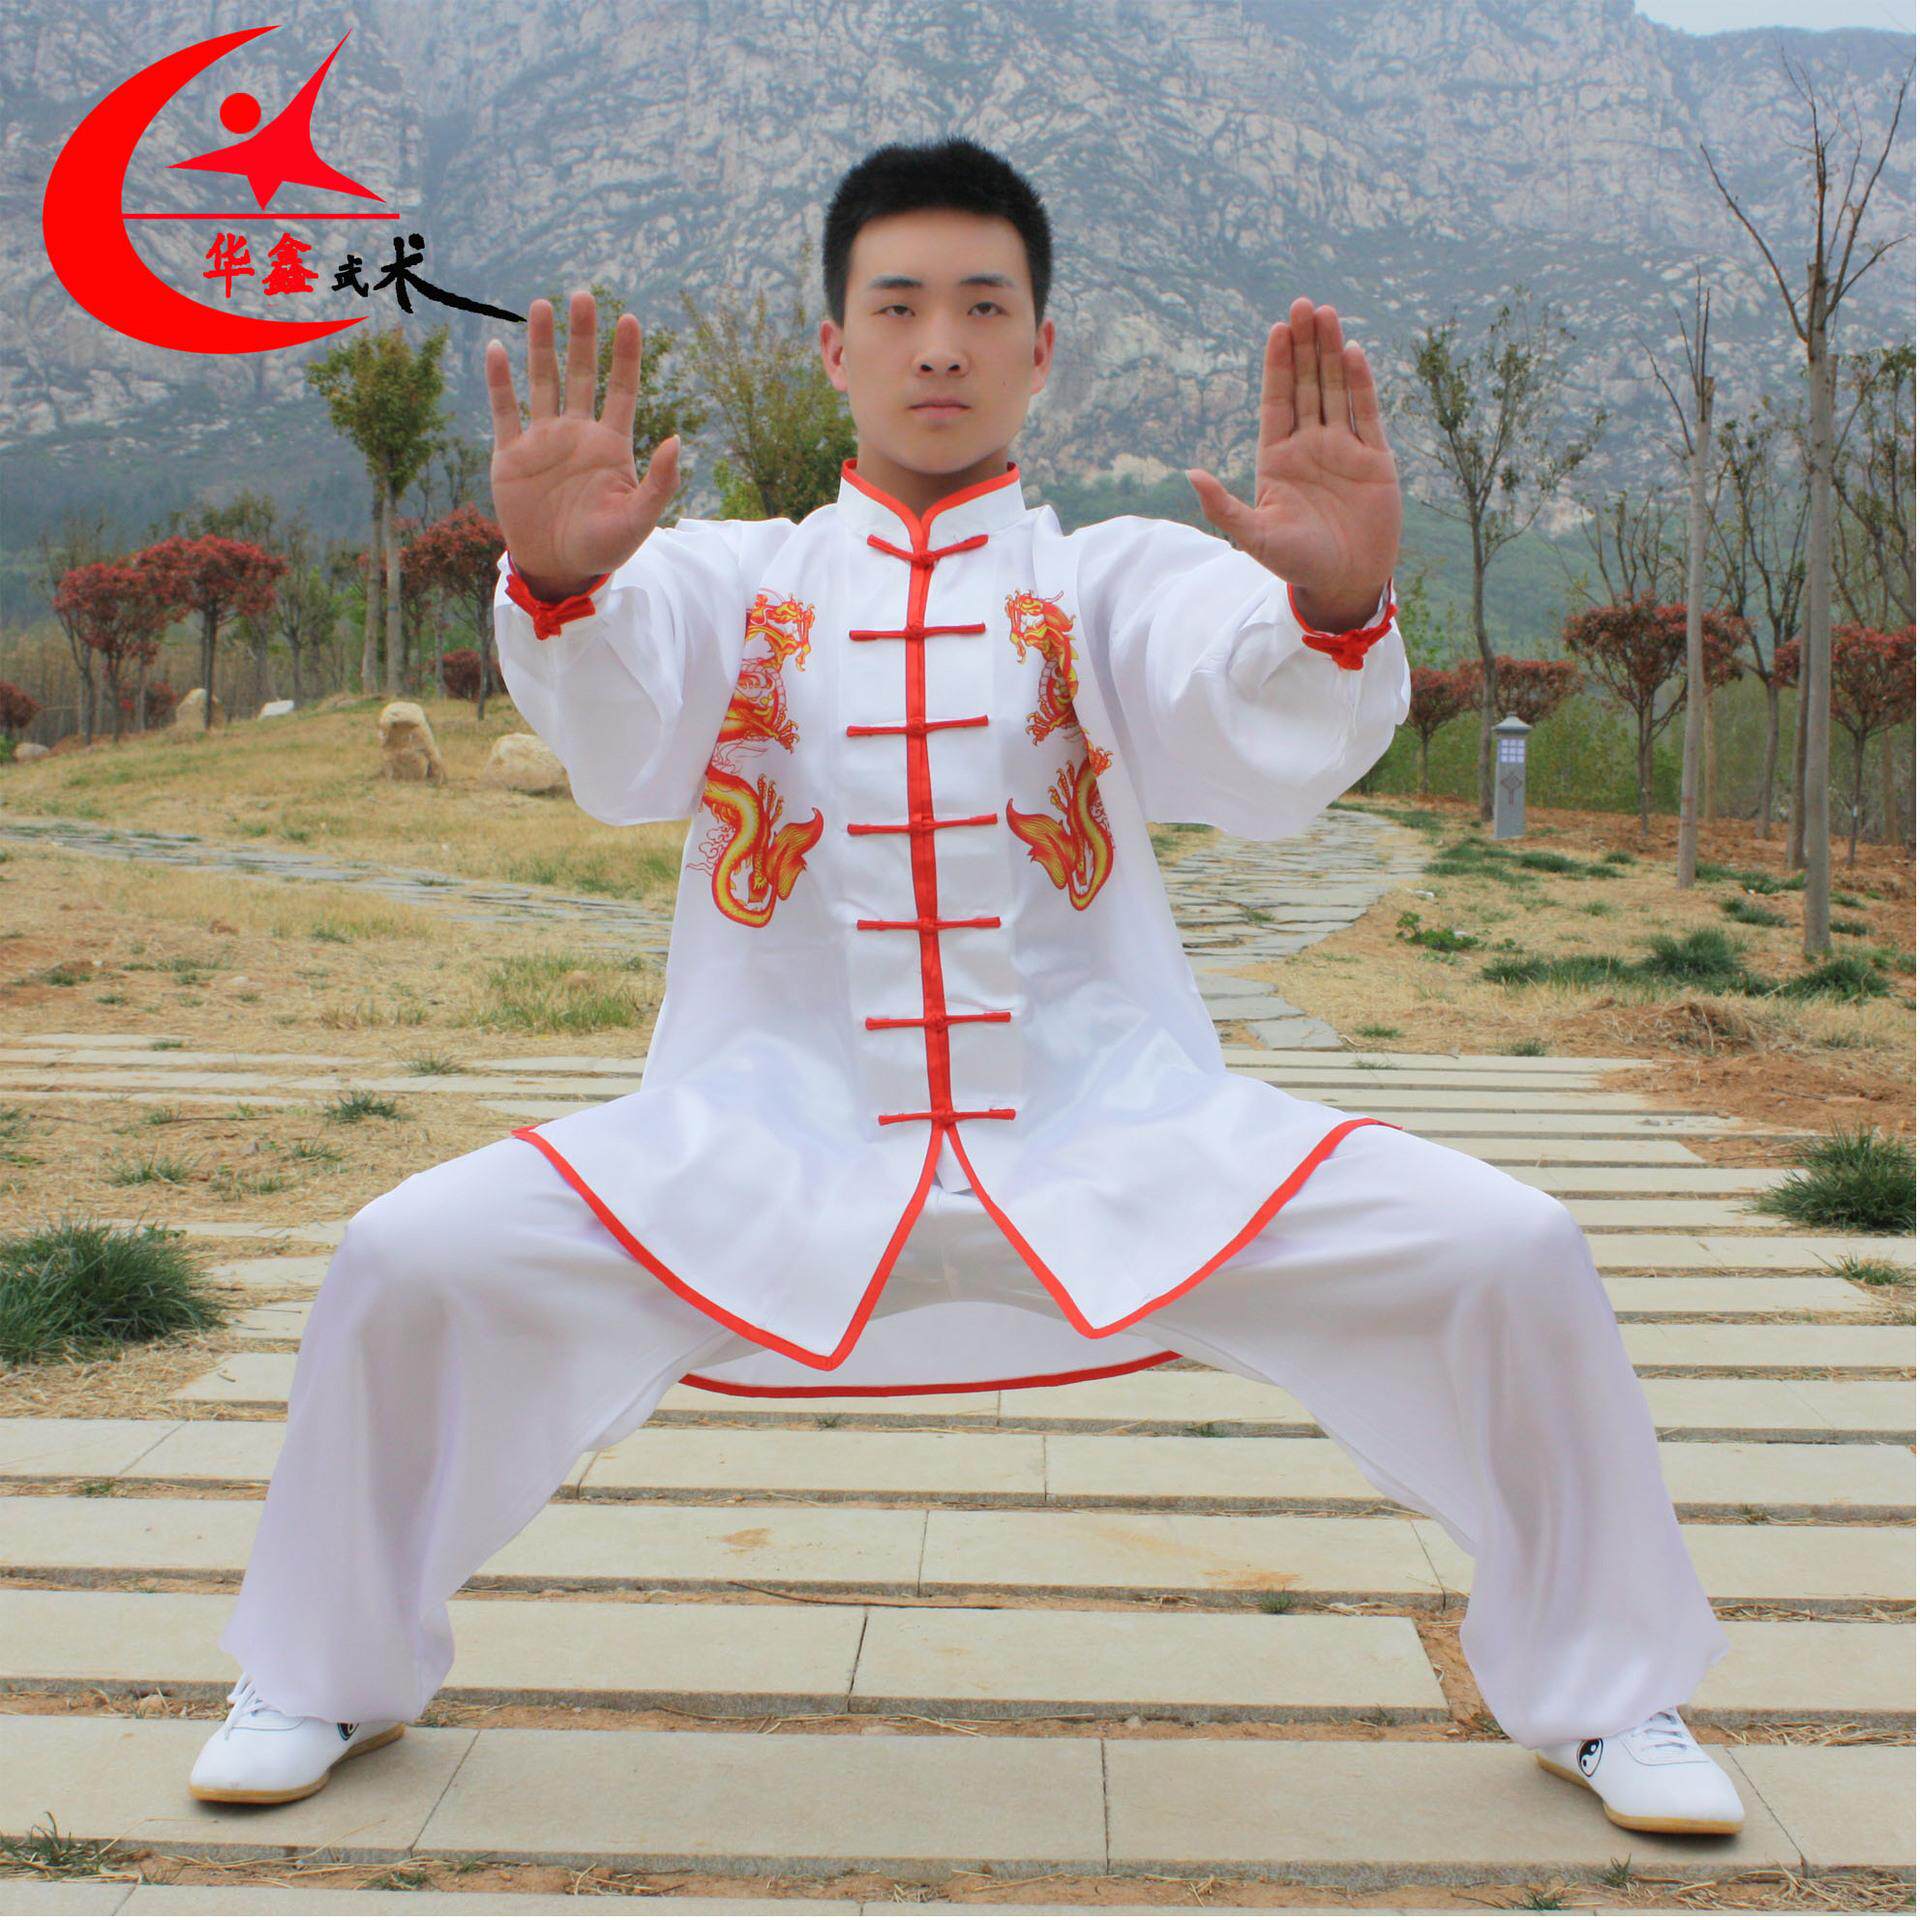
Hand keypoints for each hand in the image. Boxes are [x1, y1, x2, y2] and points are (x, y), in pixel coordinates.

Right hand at [485, 292, 677, 599]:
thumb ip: (660, 482)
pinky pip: (505, 411)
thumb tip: (678, 440)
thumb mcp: (639, 520)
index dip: (626, 356)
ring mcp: (543, 441)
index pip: (622, 389)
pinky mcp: (512, 455)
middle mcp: (577, 434)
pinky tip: (498, 349)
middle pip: (581, 374)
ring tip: (542, 306)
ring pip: (542, 382)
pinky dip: (500, 382)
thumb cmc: (604, 548)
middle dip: (582, 337)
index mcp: (611, 445)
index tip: (629, 320)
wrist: (558, 569)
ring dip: (542, 346)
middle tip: (584, 295)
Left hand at [1186, 297, 1401, 632]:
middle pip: (1306, 385)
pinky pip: (1366, 413)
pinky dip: (1361, 384)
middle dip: (1305, 346)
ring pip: (1335, 390)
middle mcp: (1310, 447)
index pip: (1276, 401)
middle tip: (1303, 305)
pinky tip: (1354, 352)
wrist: (1345, 583)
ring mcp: (1342, 449)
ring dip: (1332, 353)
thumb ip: (1223, 506)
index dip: (1277, 365)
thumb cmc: (1296, 564)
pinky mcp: (1374, 459)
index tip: (1278, 329)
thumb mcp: (1254, 537)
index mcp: (1278, 459)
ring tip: (1327, 314)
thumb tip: (1189, 474)